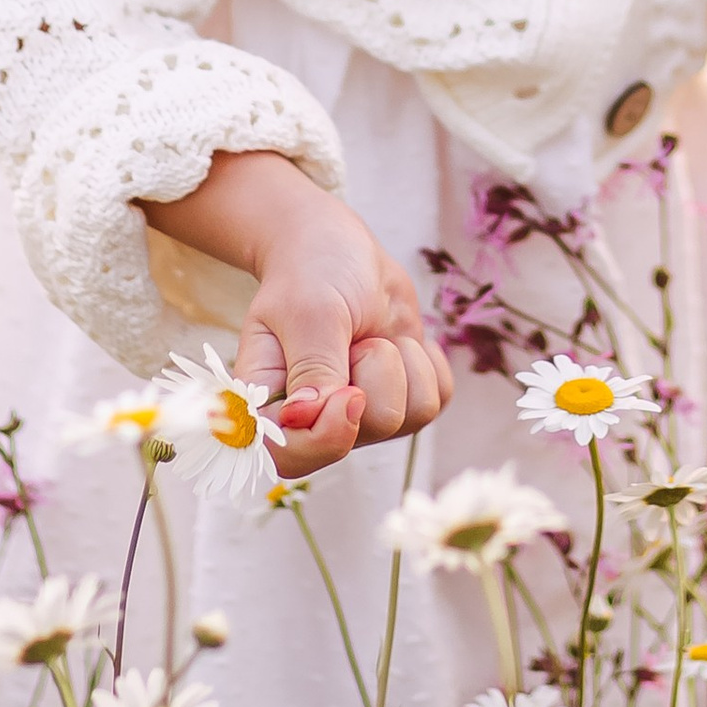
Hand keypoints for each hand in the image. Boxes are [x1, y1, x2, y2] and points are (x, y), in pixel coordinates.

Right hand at [140, 153, 453, 477]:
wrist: (339, 249)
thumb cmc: (311, 273)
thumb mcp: (308, 311)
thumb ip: (313, 366)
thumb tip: (311, 417)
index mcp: (271, 404)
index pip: (291, 457)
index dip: (327, 437)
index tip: (349, 393)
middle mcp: (315, 421)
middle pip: (368, 432)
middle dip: (376, 374)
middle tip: (355, 337)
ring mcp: (359, 417)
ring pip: (410, 417)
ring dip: (402, 362)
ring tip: (369, 334)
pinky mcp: (398, 403)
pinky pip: (435, 403)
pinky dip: (427, 364)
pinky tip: (399, 340)